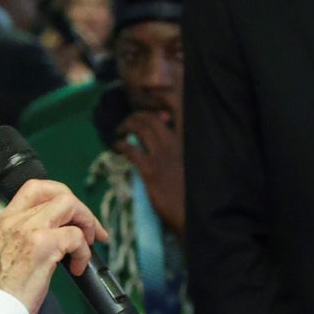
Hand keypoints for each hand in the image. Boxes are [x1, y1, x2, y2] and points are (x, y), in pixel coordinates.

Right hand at [0, 178, 107, 313]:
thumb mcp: (5, 255)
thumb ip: (25, 238)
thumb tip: (57, 237)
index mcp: (4, 220)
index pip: (35, 188)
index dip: (60, 195)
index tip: (73, 215)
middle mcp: (15, 220)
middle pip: (58, 192)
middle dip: (81, 209)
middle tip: (91, 231)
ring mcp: (29, 230)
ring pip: (70, 205)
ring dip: (87, 224)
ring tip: (87, 247)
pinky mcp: (43, 245)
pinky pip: (76, 236)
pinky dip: (84, 253)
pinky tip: (77, 269)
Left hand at [115, 111, 184, 237]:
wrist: (196, 215)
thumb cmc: (196, 192)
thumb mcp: (194, 163)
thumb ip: (182, 145)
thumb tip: (168, 131)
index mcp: (189, 139)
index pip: (175, 106)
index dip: (160, 99)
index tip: (150, 108)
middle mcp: (177, 142)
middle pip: (151, 118)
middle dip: (135, 117)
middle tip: (127, 125)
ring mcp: (164, 155)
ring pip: (140, 128)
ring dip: (125, 127)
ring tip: (119, 133)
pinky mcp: (151, 171)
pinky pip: (131, 149)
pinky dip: (120, 145)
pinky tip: (117, 148)